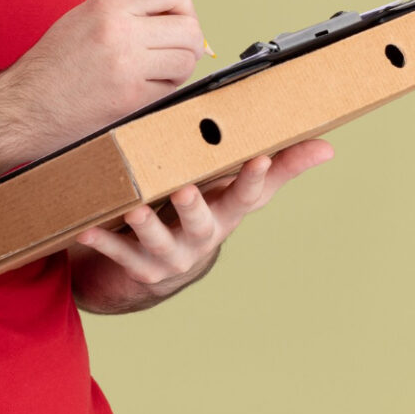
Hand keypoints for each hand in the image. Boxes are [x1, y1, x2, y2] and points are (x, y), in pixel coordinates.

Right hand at [6, 0, 205, 159]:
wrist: (24, 104)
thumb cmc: (53, 63)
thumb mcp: (84, 16)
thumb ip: (127, 7)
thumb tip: (172, 10)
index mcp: (108, 4)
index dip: (181, 4)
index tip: (171, 17)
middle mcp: (120, 31)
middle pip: (190, 27)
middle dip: (188, 39)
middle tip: (170, 49)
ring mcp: (127, 67)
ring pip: (186, 60)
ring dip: (178, 66)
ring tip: (155, 70)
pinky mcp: (131, 99)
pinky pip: (171, 89)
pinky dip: (164, 89)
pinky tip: (141, 88)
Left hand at [71, 139, 334, 312]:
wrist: (159, 267)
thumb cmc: (203, 213)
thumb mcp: (237, 191)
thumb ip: (279, 167)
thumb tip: (327, 146)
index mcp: (226, 212)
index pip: (247, 194)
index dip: (257, 177)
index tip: (260, 157)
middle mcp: (201, 237)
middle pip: (203, 222)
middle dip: (195, 206)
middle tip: (186, 189)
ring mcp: (169, 254)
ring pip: (158, 240)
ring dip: (147, 225)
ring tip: (134, 209)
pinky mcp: (137, 265)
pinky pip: (117, 251)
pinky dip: (102, 240)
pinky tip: (87, 227)